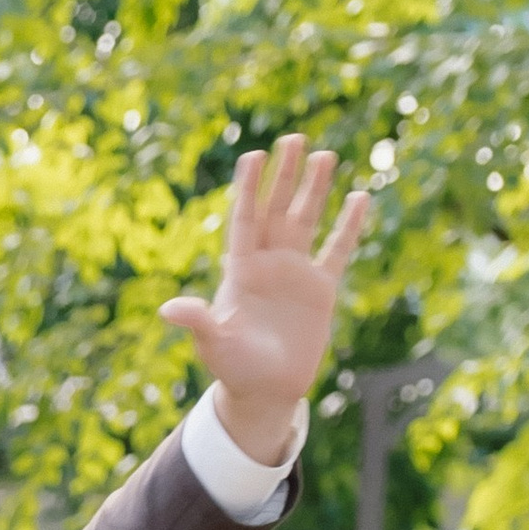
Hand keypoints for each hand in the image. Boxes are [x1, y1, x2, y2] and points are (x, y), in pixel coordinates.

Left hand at [159, 133, 370, 464]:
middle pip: (277, 210)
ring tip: (325, 155)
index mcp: (240, 270)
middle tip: (294, 138)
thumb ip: (197, 321)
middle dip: (285, 176)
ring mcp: (295, 273)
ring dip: (314, 190)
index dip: (249, 189)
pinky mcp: (321, 289)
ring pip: (306, 221)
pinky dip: (349, 226)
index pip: (246, 220)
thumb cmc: (234, 369)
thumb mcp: (214, 344)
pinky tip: (360, 197)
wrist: (266, 391)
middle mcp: (268, 264)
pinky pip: (337, 250)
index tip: (255, 155)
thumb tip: (169, 309)